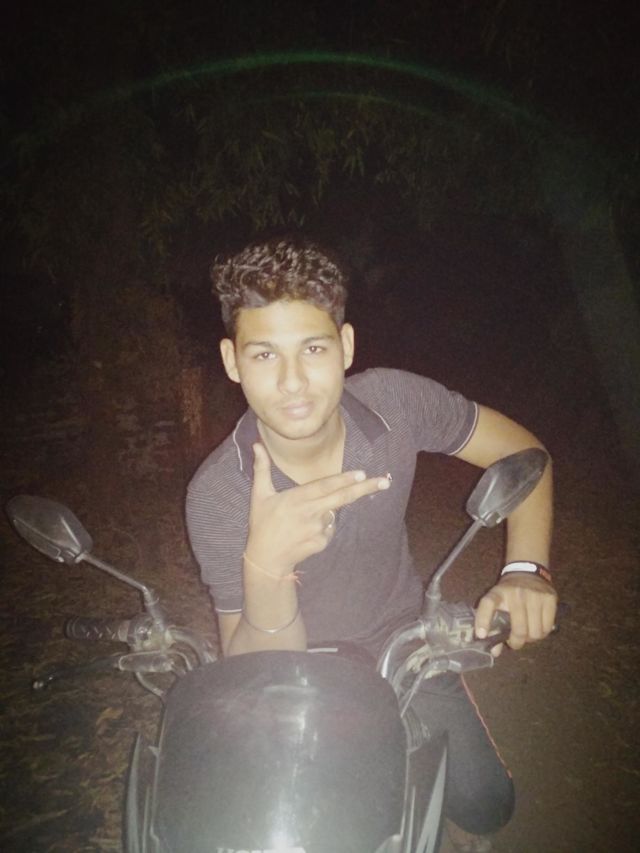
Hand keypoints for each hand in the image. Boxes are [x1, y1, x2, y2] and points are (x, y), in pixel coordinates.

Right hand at [245, 443, 389, 576]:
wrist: (266, 559)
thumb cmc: (262, 524)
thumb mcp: (259, 495)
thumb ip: (262, 469)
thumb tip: (257, 444)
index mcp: (297, 499)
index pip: (325, 486)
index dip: (343, 480)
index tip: (361, 473)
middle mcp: (310, 513)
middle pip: (342, 498)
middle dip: (365, 489)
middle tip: (385, 481)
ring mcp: (318, 530)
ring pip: (333, 513)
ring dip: (328, 510)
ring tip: (302, 519)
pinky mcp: (322, 543)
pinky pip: (330, 528)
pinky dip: (324, 526)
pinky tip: (307, 531)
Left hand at [475, 572, 557, 654]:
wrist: (527, 571)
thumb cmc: (509, 593)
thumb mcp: (497, 602)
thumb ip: (494, 626)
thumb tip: (495, 652)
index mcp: (498, 593)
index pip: (487, 604)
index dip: (482, 620)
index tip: (481, 635)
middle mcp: (516, 593)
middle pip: (519, 630)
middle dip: (517, 642)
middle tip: (515, 640)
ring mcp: (535, 595)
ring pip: (536, 632)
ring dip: (531, 639)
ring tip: (527, 633)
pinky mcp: (550, 598)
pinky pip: (548, 627)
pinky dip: (543, 633)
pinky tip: (537, 627)